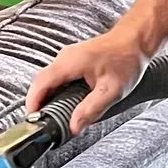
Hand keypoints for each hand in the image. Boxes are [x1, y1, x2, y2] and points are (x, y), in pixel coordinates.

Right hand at [24, 13, 152, 131]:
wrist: (136, 40)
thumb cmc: (126, 59)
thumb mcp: (111, 90)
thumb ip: (90, 110)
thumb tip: (74, 127)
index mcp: (68, 64)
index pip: (40, 84)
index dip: (32, 103)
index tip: (31, 120)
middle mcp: (64, 58)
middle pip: (41, 84)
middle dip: (39, 104)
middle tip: (45, 123)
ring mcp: (67, 58)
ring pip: (49, 81)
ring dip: (48, 98)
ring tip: (56, 116)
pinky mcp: (73, 61)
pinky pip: (57, 78)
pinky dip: (57, 92)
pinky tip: (67, 103)